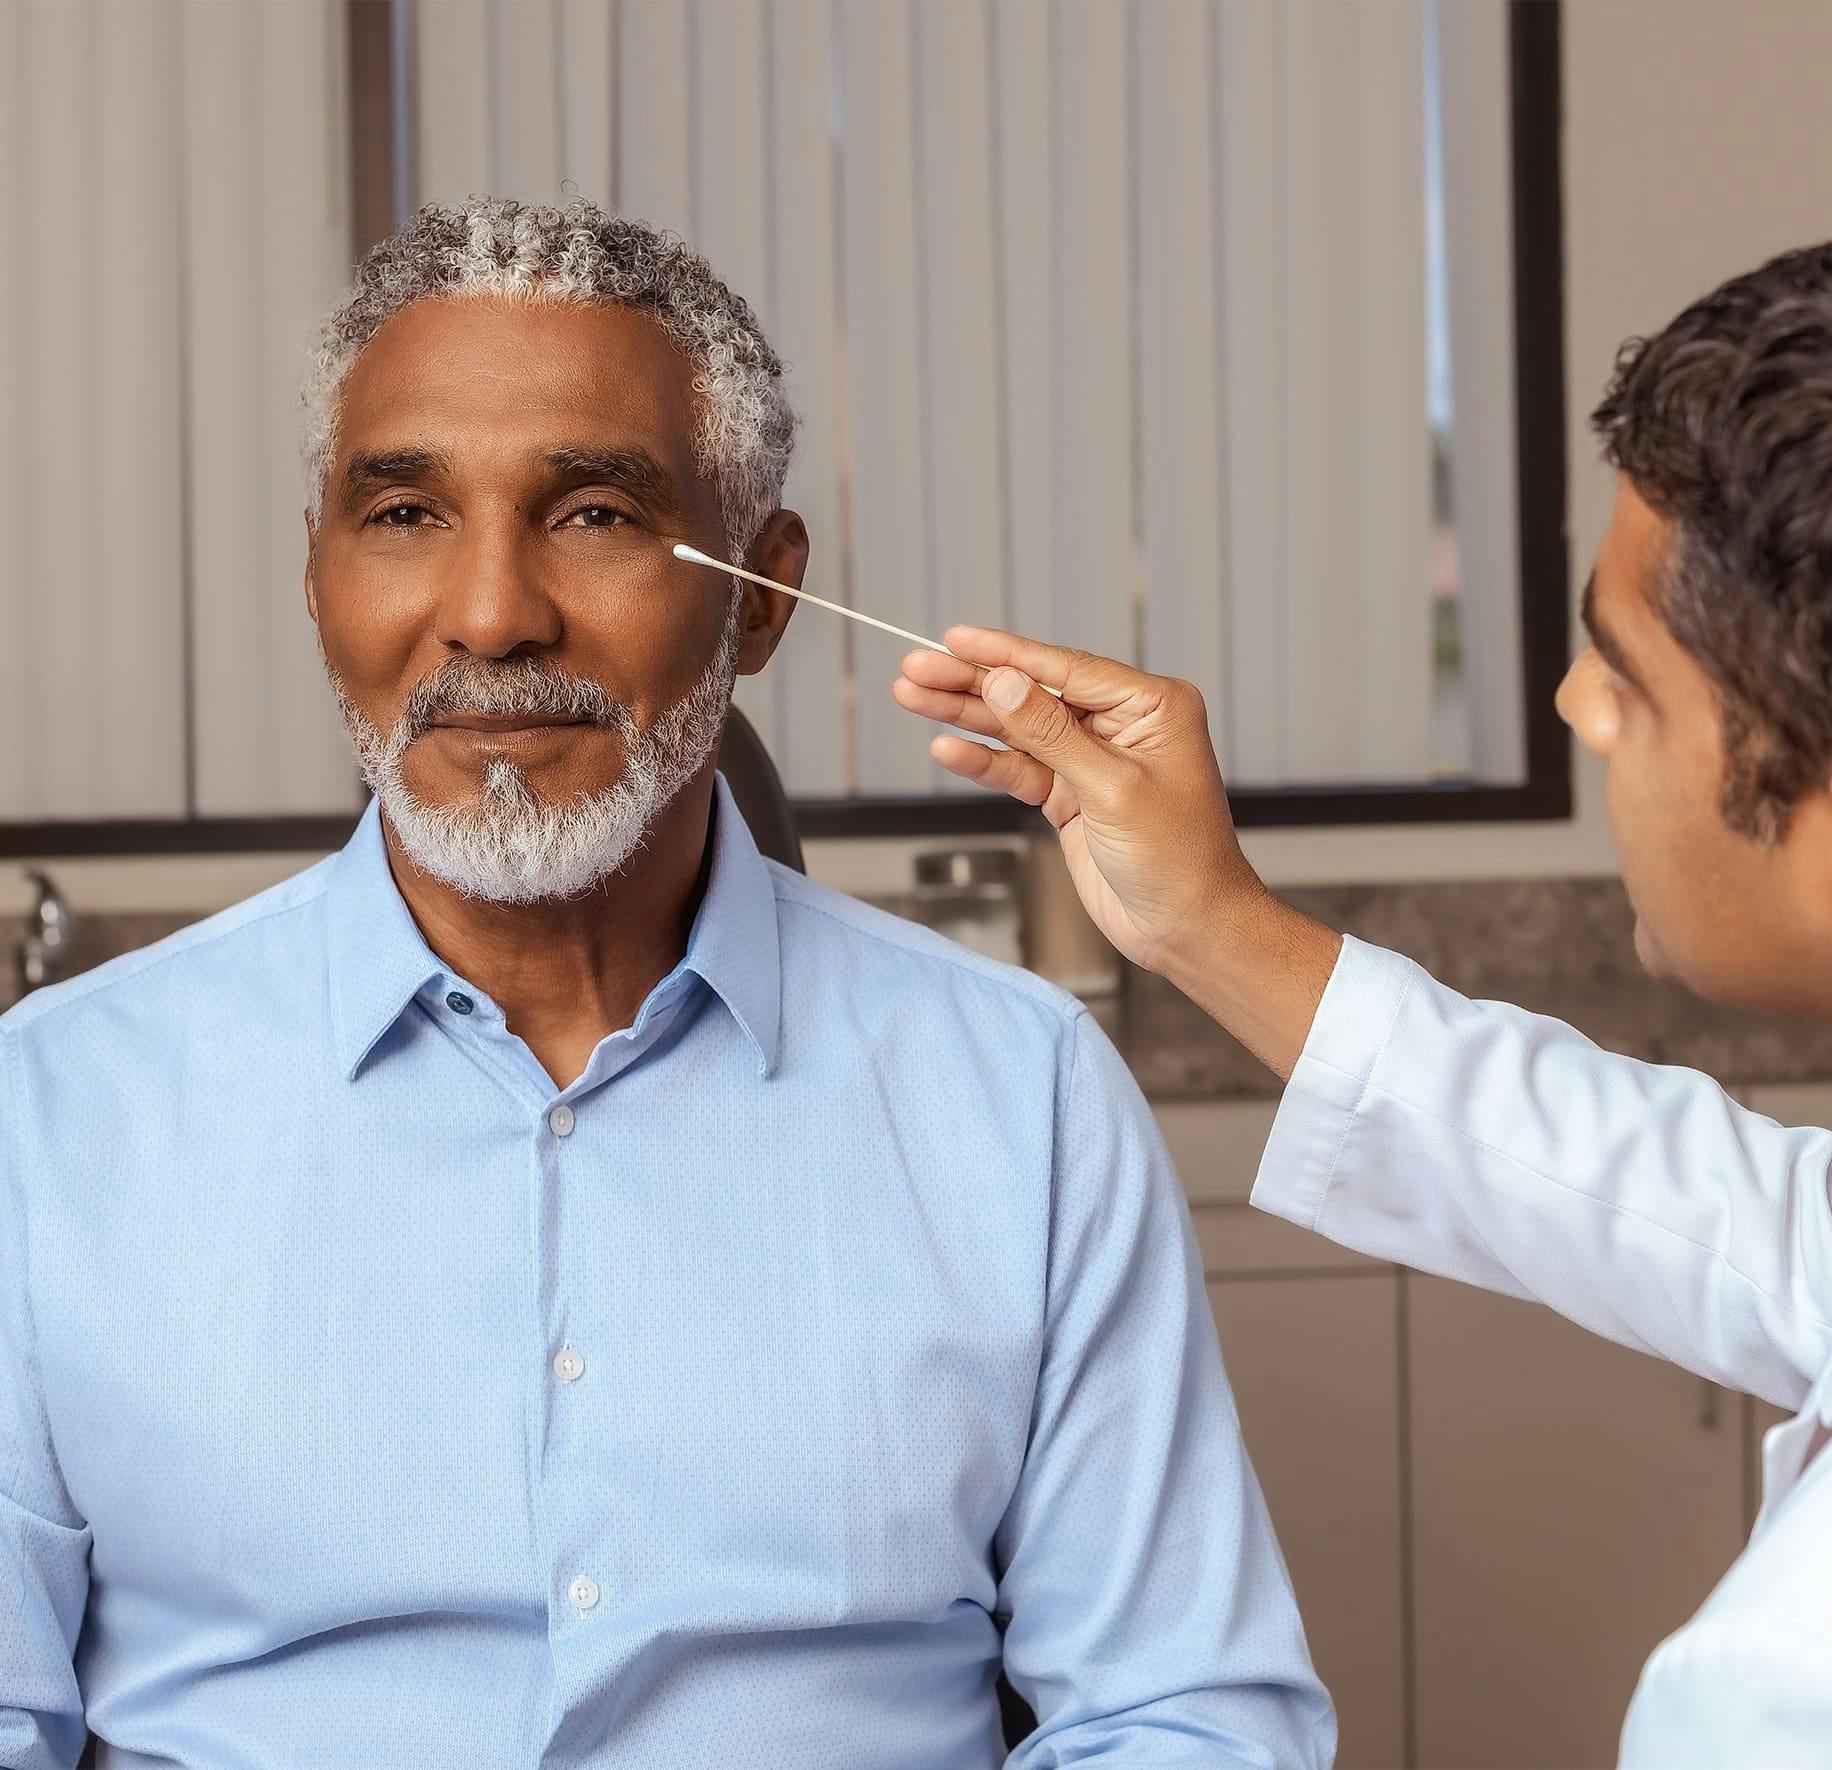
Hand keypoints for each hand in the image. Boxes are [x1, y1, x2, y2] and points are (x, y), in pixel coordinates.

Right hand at [894, 630, 1262, 974]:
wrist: (1187, 928)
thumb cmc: (1177, 858)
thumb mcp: (1112, 789)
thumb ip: (1052, 734)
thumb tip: (1005, 682)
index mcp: (1152, 706)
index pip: (1065, 669)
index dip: (1005, 653)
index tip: (954, 638)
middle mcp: (1122, 724)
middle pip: (1033, 693)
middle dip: (972, 682)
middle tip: (915, 668)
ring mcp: (1093, 760)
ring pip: (1018, 729)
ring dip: (965, 716)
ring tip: (911, 696)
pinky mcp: (1072, 796)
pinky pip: (1020, 769)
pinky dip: (983, 761)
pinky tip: (947, 748)